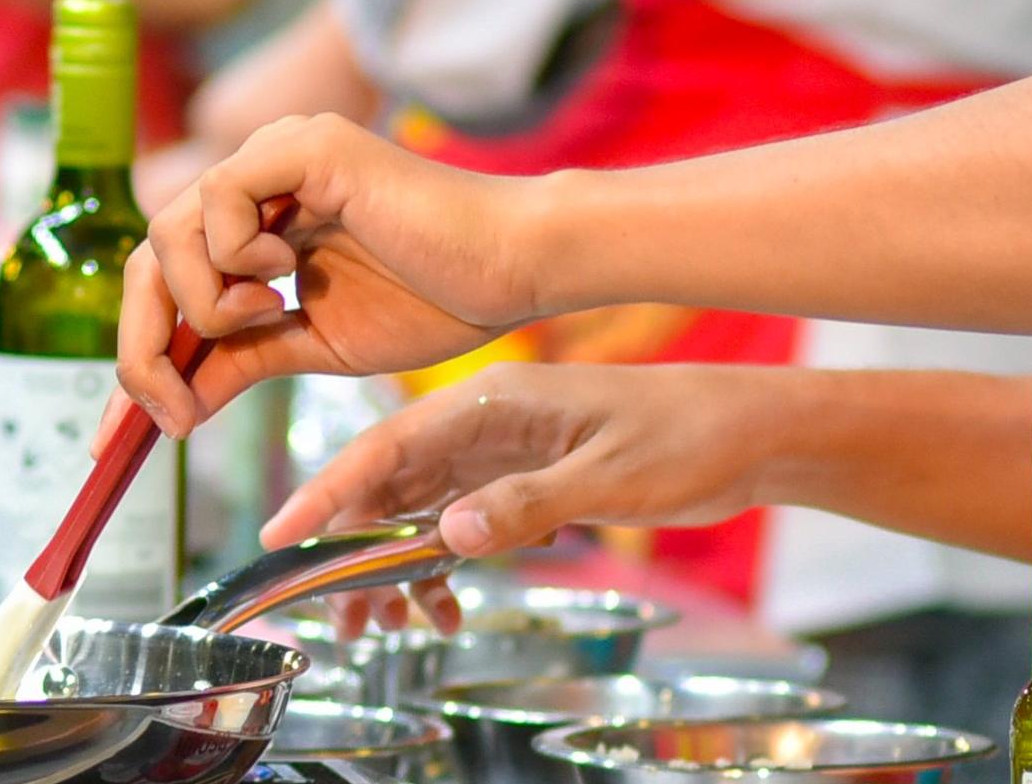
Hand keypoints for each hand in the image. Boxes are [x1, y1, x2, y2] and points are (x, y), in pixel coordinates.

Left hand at [114, 114, 546, 436]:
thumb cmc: (437, 301)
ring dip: (199, 302)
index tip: (128, 433)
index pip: (165, 279)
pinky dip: (231, 256)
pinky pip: (218, 196)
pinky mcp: (305, 146)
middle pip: (148, 257)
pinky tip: (285, 277)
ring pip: (167, 231)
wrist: (513, 273)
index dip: (139, 353)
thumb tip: (174, 406)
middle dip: (143, 345)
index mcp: (259, 217)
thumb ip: (242, 362)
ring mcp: (278, 153)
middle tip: (173, 411)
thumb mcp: (315, 346)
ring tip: (264, 320)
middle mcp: (258, 174)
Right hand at [265, 363, 799, 560]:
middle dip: (352, 548)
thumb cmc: (687, 437)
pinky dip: (442, 567)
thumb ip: (525, 505)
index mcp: (494, 402)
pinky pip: (460, 523)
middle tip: (330, 613)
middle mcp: (487, 422)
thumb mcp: (608, 475)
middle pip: (391, 484)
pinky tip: (442, 609)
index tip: (282, 535)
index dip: (328, 491)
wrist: (750, 431)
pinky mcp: (527, 477)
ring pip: (419, 510)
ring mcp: (505, 450)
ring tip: (374, 629)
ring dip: (393, 567)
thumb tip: (446, 540)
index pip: (388, 446)